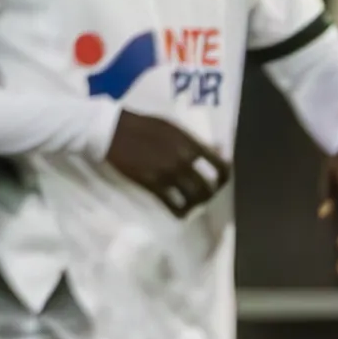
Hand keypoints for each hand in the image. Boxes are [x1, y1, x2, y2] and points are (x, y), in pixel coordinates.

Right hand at [104, 109, 228, 216]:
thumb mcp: (173, 127)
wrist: (112, 130)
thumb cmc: (143, 125)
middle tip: (206, 196)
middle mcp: (183, 161)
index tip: (221, 182)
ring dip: (195, 205)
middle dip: (209, 195)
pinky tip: (180, 213)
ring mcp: (168, 174)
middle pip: (207, 188)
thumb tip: (218, 151)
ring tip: (193, 205)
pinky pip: (172, 205)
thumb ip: (194, 141)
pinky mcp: (152, 184)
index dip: (224, 178)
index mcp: (190, 144)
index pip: (220, 167)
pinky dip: (179, 212)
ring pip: (192, 199)